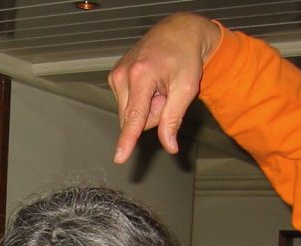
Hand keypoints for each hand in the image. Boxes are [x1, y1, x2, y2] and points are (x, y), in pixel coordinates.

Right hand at [108, 13, 220, 162]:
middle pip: (134, 120)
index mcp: (141, 76)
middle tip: (165, 93)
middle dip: (151, 114)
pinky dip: (139, 99)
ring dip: (145, 107)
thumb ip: (173, 119)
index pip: (134, 117)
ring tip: (157, 86)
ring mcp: (116, 75)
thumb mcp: (187, 89)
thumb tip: (169, 146)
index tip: (119, 158)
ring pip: (129, 114)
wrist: (177, 33)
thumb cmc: (185, 58)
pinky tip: (149, 84)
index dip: (127, 140)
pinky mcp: (114, 77)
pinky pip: (126, 104)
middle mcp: (123, 75)